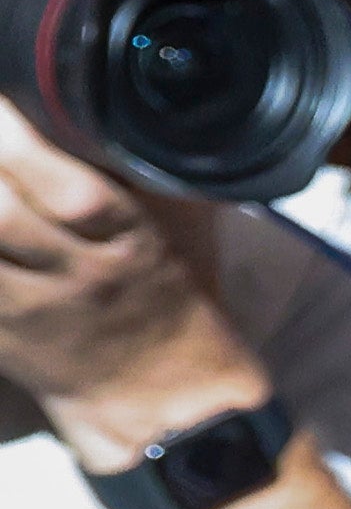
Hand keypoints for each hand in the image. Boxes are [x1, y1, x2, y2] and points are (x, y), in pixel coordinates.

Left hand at [0, 100, 256, 463]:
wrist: (163, 400)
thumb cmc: (172, 303)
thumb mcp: (176, 232)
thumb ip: (139, 173)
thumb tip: (98, 109)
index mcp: (128, 244)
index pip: (67, 186)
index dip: (15, 138)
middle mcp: (73, 276)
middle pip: (0, 214)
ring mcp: (25, 310)